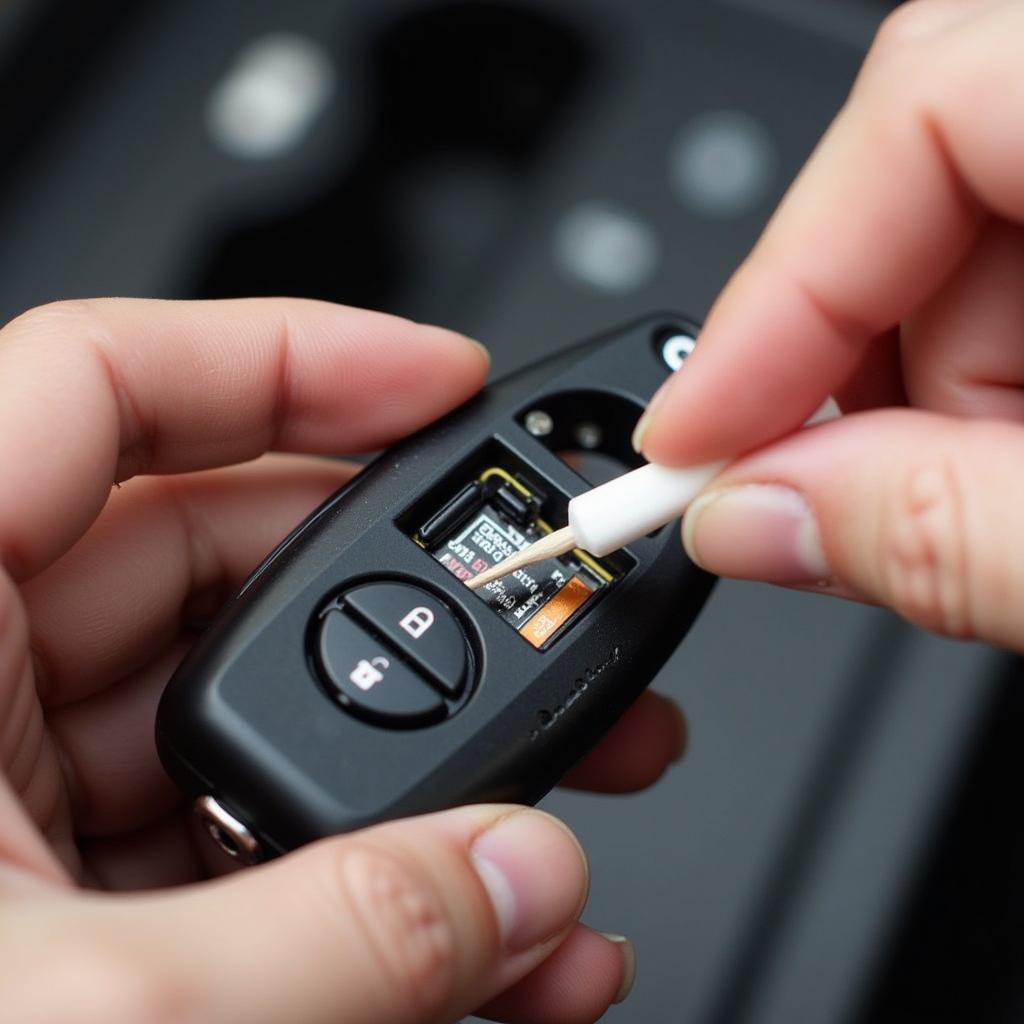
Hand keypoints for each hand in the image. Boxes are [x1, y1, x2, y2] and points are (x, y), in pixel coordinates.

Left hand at [0, 298, 685, 1022]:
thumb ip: (333, 943)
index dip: (287, 353)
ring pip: (255, 724)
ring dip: (410, 776)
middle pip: (224, 560)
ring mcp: (15, 811)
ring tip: (539, 830)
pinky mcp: (65, 912)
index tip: (437, 381)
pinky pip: (243, 850)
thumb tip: (520, 877)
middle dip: (406, 598)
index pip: (102, 388)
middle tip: (534, 632)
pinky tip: (478, 950)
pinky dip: (360, 890)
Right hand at [635, 0, 1023, 651]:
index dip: (781, 286)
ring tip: (978, 519)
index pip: (923, 110)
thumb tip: (749, 520)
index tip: (699, 442)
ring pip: (974, 248)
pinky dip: (991, 399)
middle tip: (832, 509)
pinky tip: (1011, 482)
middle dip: (856, 376)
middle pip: (927, 186)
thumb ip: (943, 537)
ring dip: (933, 407)